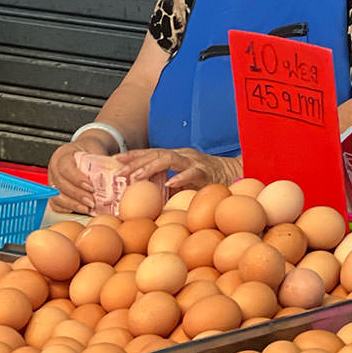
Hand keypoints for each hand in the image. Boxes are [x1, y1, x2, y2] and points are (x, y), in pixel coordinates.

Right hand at [46, 136, 111, 213]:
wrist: (86, 151)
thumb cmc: (90, 151)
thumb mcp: (97, 152)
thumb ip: (103, 162)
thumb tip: (119, 175)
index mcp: (63, 154)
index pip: (65, 168)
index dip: (77, 179)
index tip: (91, 187)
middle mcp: (54, 167)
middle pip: (60, 184)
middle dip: (77, 195)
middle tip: (91, 201)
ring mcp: (52, 180)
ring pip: (56, 196)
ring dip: (72, 204)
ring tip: (87, 208)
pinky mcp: (53, 191)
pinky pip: (55, 203)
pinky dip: (67, 208)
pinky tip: (79, 209)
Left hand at [115, 147, 240, 191]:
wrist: (236, 174)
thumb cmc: (207, 180)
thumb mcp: (183, 181)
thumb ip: (167, 186)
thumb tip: (144, 200)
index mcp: (176, 156)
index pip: (151, 152)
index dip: (133, 155)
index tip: (116, 160)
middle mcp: (183, 155)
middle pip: (155, 153)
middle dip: (135, 162)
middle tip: (120, 172)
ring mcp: (194, 161)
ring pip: (169, 159)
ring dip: (150, 167)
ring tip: (137, 177)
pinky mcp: (206, 172)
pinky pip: (192, 173)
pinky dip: (181, 178)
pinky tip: (170, 183)